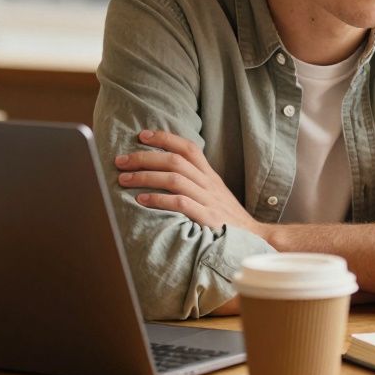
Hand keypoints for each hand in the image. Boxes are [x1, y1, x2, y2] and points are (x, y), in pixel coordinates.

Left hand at [115, 129, 265, 235]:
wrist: (253, 238)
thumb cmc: (226, 217)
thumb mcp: (214, 192)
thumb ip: (195, 180)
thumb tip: (165, 170)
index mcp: (210, 175)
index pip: (188, 148)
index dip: (164, 138)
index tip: (141, 136)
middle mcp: (209, 184)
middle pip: (175, 161)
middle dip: (144, 158)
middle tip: (121, 161)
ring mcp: (209, 200)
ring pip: (174, 179)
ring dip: (146, 177)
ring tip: (124, 179)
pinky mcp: (208, 219)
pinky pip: (181, 204)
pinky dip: (159, 200)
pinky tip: (142, 200)